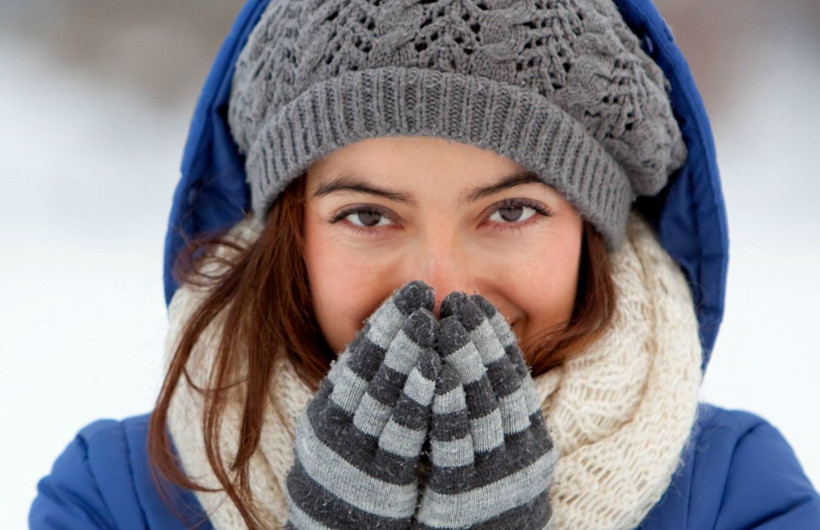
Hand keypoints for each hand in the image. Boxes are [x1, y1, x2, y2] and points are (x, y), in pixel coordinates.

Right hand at [286, 281, 439, 528]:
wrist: (337, 525)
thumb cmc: (352, 463)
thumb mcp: (346, 422)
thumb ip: (363, 386)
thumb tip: (392, 334)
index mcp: (328, 408)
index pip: (357, 356)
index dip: (384, 322)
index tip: (409, 294)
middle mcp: (336, 426)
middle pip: (369, 370)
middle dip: (396, 331)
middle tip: (420, 297)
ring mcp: (356, 452)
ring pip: (382, 397)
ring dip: (406, 358)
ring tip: (427, 324)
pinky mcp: (380, 479)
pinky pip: (402, 436)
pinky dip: (418, 401)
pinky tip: (436, 374)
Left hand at [415, 292, 555, 528]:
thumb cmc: (485, 493)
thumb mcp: (499, 449)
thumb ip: (493, 409)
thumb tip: (478, 352)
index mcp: (528, 437)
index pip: (515, 376)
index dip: (495, 338)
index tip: (476, 303)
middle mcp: (519, 453)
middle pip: (499, 386)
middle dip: (478, 341)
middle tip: (458, 303)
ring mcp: (494, 476)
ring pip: (482, 410)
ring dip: (464, 364)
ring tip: (447, 325)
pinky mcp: (464, 497)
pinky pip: (456, 447)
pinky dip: (448, 409)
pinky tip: (436, 376)